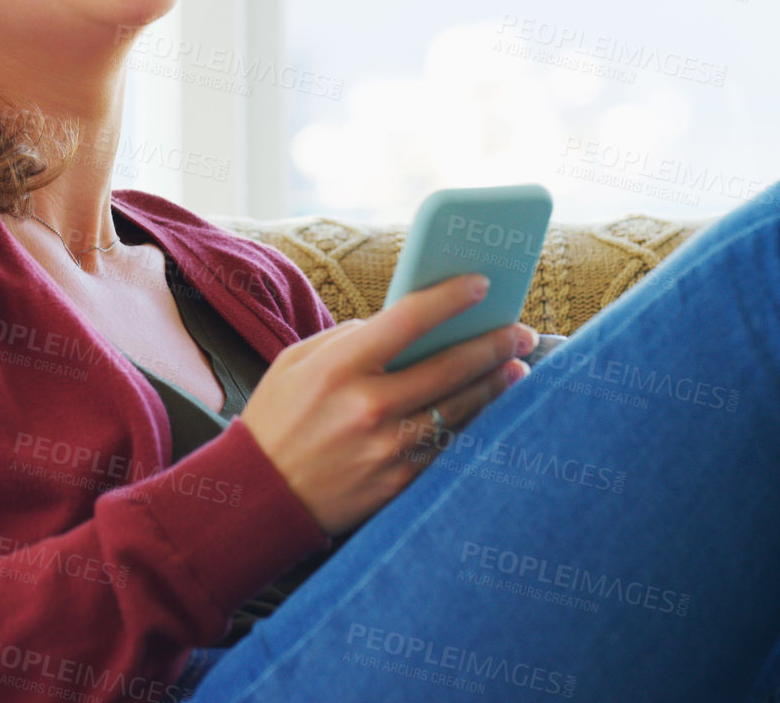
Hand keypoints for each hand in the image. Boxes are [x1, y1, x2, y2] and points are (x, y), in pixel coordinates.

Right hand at [236, 273, 535, 537]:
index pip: (408, 319)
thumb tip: (400, 323)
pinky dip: (473, 424)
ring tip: (515, 366)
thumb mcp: (295, 362)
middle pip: (450, 365)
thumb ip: (347, 338)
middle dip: (493, 343)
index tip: (481, 284)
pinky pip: (449, 446)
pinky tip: (488, 408)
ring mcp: (387, 447)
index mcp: (339, 366)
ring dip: (494, 384)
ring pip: (460, 408)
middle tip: (519, 331)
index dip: (450, 297)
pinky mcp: (398, 480)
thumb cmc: (277, 419)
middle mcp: (368, 406)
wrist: (259, 496)